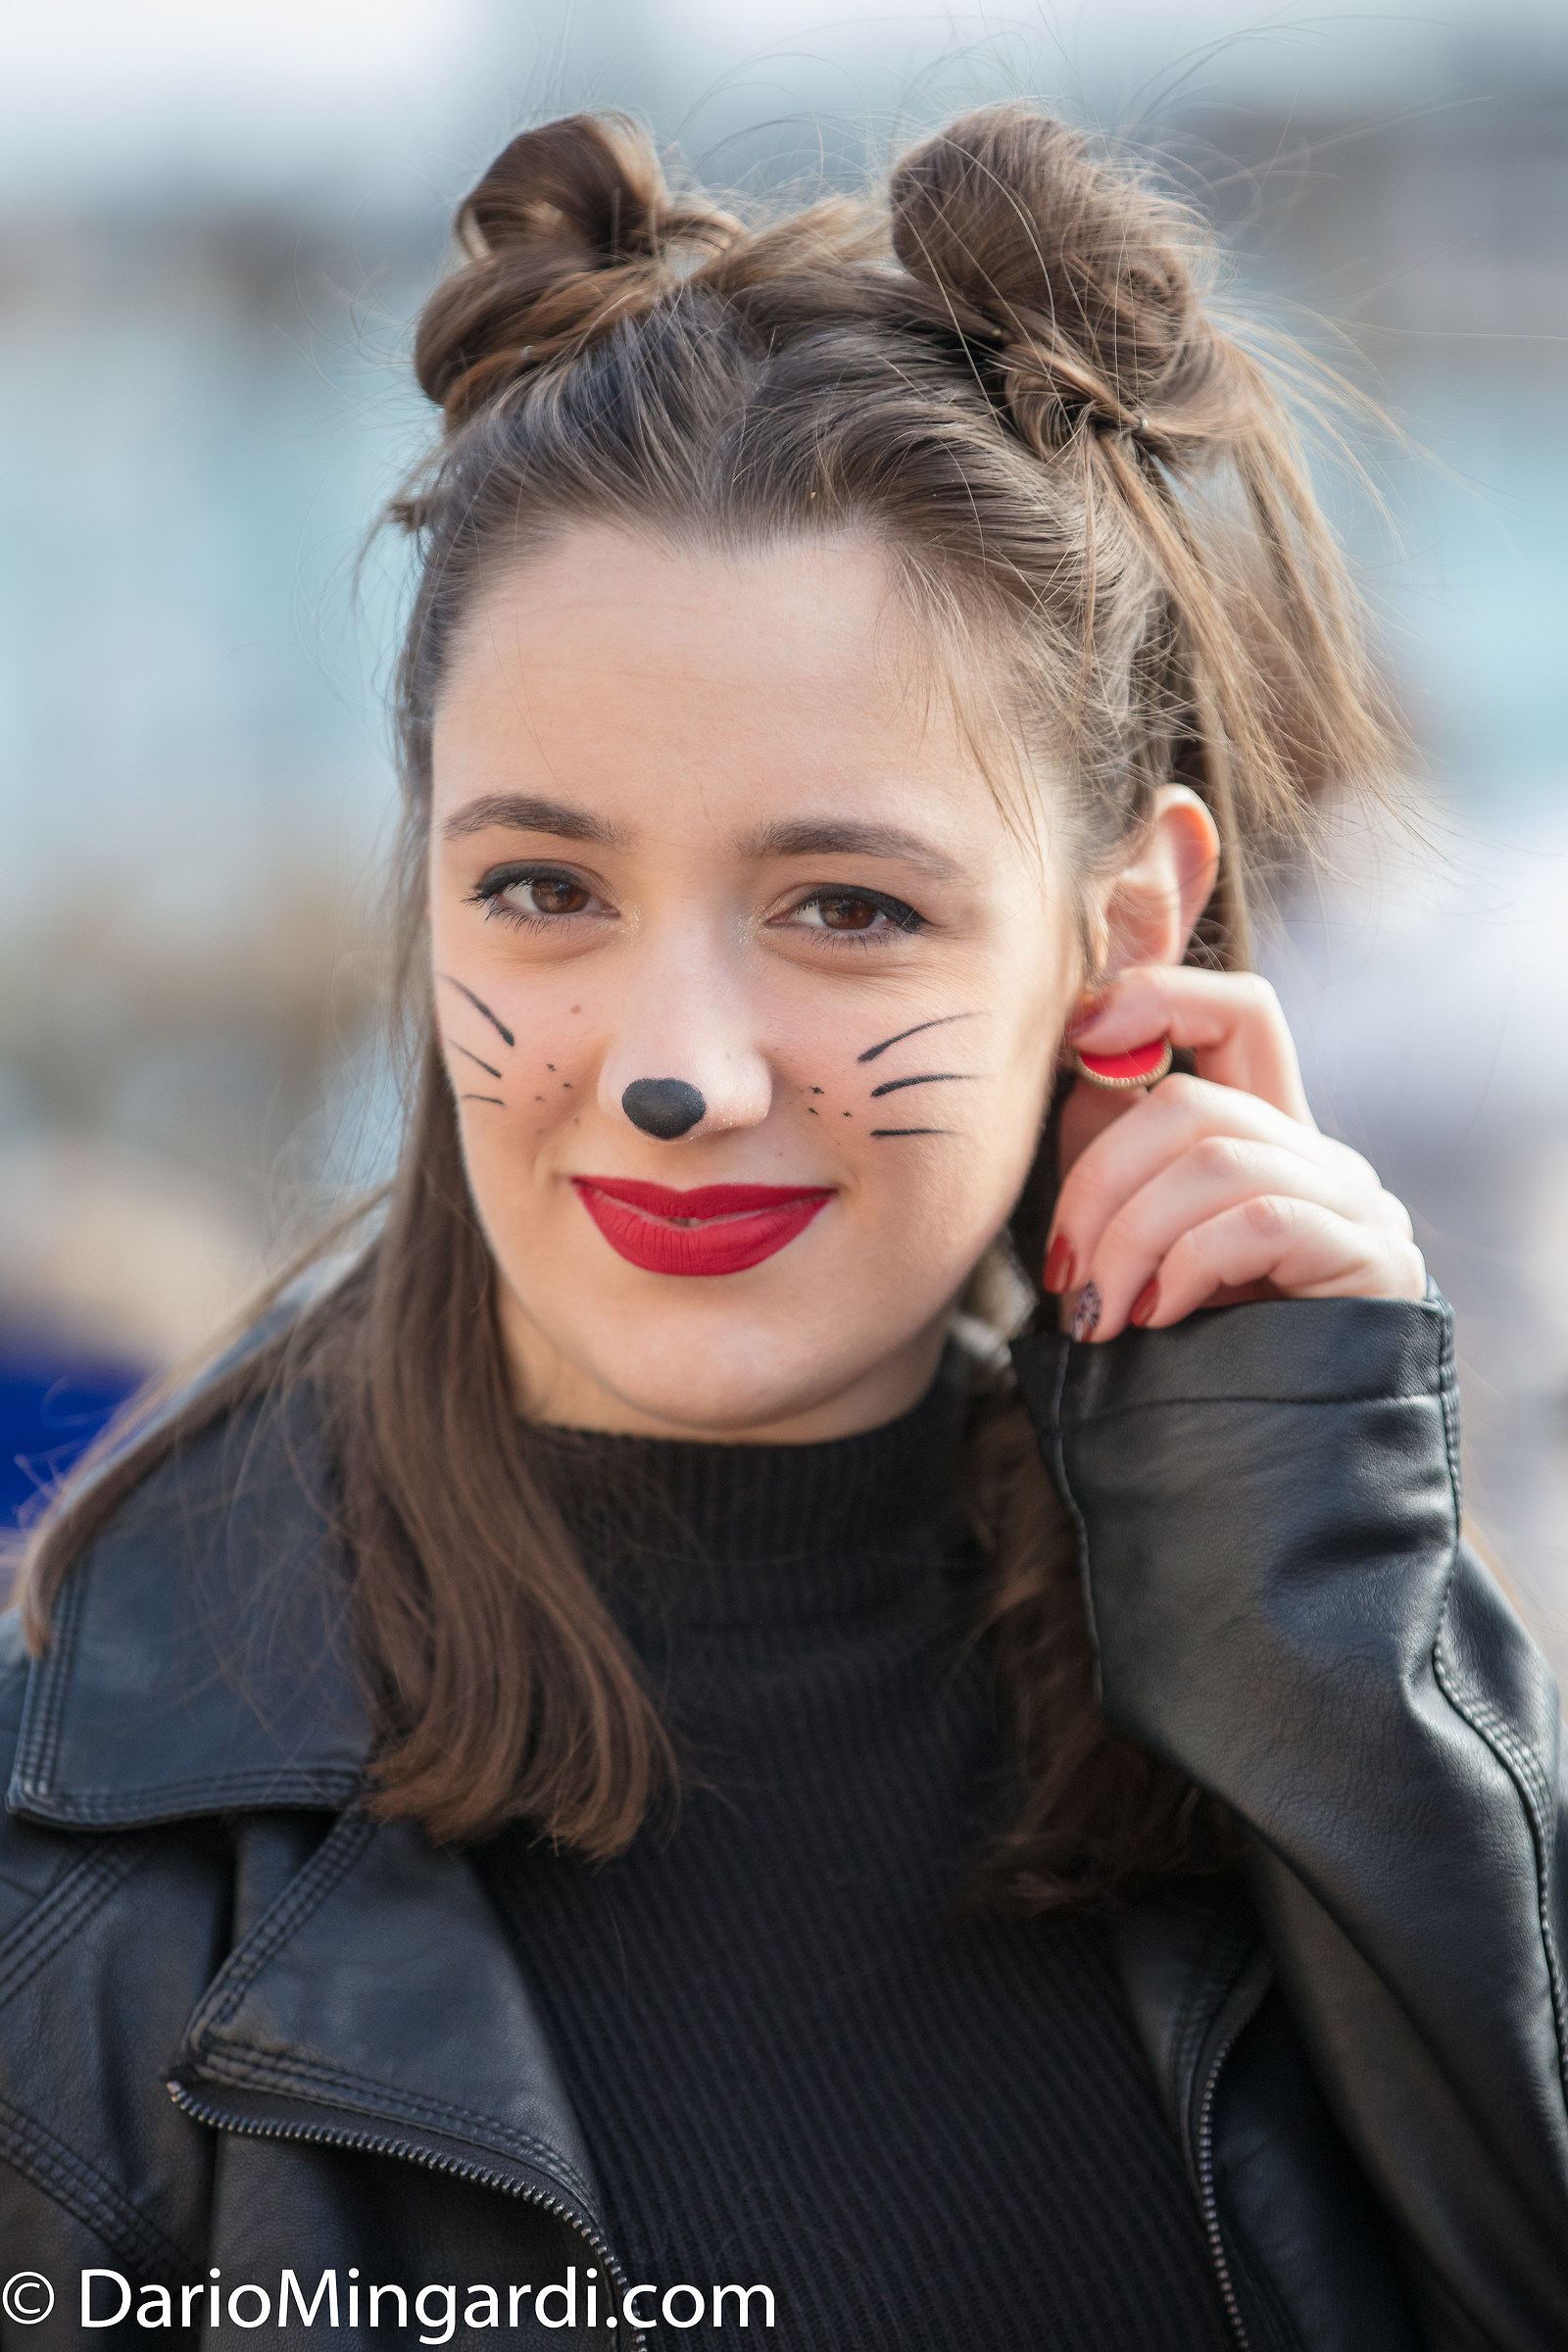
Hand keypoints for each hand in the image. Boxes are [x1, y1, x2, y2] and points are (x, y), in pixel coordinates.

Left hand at [1047, 965, 1425, 1339]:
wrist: (1274, 1475)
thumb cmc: (1189, 1360)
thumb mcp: (1137, 1244)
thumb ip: (1114, 1158)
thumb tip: (1079, 1066)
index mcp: (1265, 1138)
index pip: (1238, 1009)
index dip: (1159, 995)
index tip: (1081, 1030)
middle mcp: (1320, 1157)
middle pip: (1193, 1098)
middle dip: (1099, 1182)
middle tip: (1065, 1273)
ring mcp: (1354, 1205)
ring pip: (1215, 1159)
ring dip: (1130, 1239)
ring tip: (1105, 1314)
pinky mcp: (1369, 1261)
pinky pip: (1258, 1219)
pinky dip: (1187, 1266)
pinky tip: (1161, 1318)